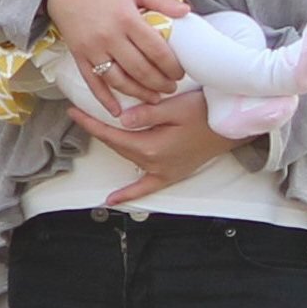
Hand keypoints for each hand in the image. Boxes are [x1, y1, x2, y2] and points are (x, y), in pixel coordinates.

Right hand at [48, 0, 190, 106]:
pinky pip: (92, 82)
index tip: (180, 72)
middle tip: (172, 87)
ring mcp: (92, 49)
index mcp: (126, 18)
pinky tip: (116, 111)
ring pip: (119, 80)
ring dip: (139, 93)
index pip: (156, 50)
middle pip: (140, 69)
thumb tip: (186, 12)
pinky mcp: (78, 56)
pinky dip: (104, 99)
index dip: (172, 66)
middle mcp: (109, 37)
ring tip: (154, 98)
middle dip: (160, 83)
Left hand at [69, 86, 233, 205]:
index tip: (73, 112)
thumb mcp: (175, 107)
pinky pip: (147, 186)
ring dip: (112, 147)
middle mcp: (154, 163)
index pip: (111, 134)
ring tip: (94, 133)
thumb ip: (146, 114)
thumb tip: (121, 121)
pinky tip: (112, 200)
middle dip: (99, 131)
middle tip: (82, 114)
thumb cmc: (206, 112)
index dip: (90, 123)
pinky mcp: (173, 173)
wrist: (233, 126)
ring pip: (128, 157)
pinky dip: (129, 193)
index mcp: (151, 147)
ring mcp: (164, 171)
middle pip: (118, 145)